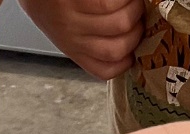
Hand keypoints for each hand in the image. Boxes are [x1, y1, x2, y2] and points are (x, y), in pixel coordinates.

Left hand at [19, 0, 143, 79]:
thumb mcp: (65, 29)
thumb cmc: (51, 2)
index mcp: (74, 50)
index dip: (126, 62)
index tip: (133, 48)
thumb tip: (126, 37)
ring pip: (120, 23)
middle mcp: (73, 39)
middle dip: (137, 31)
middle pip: (119, 48)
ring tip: (132, 1)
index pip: (105, 70)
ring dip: (135, 9)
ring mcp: (73, 19)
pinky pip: (110, 2)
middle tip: (138, 16)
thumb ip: (91, 38)